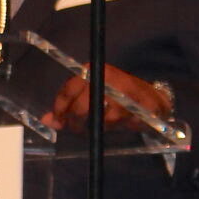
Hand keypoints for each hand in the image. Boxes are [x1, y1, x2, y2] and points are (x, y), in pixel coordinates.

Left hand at [46, 64, 171, 133]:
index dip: (60, 107)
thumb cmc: (116, 96)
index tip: (57, 119)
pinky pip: (114, 123)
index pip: (69, 88)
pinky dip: (109, 127)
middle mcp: (107, 77)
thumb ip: (69, 105)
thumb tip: (47, 121)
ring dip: (93, 126)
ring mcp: (122, 92)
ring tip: (94, 126)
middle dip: (74, 121)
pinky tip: (111, 125)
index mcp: (93, 70)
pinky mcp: (135, 106)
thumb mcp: (90, 95)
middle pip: (81, 106)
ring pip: (98, 116)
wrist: (151, 99)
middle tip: (75, 128)